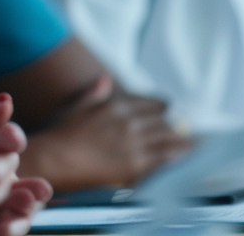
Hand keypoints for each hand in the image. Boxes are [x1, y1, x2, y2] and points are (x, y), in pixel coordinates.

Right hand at [24, 74, 189, 191]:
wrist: (53, 159)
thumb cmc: (61, 134)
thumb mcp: (77, 107)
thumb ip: (94, 93)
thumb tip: (105, 79)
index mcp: (117, 106)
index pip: (154, 105)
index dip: (164, 109)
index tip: (168, 112)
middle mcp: (130, 122)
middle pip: (165, 123)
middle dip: (173, 128)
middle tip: (179, 134)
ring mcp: (135, 144)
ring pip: (171, 140)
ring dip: (181, 143)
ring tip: (190, 147)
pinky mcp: (136, 165)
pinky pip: (167, 159)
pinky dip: (179, 158)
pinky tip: (187, 159)